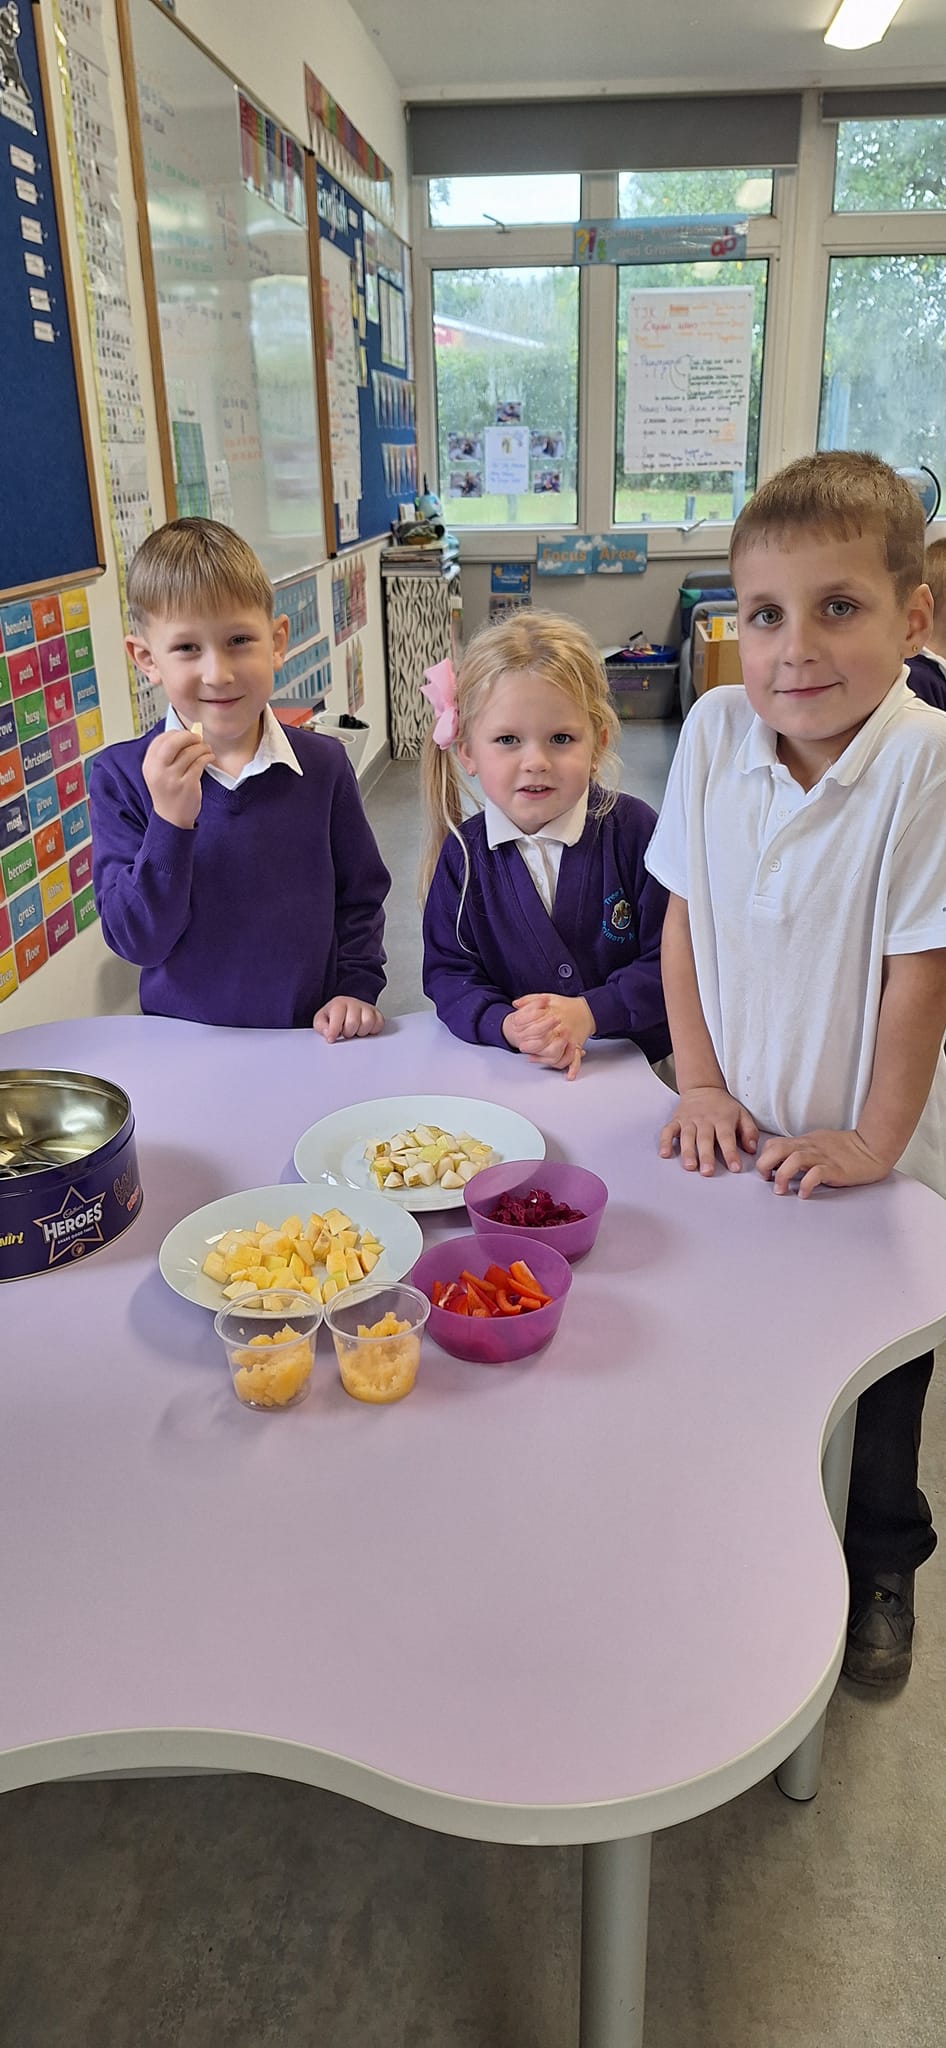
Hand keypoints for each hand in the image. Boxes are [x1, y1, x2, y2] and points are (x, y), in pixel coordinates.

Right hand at [143, 728, 213, 828]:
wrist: (171, 819)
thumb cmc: (168, 793)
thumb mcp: (159, 774)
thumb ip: (168, 755)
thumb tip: (187, 734)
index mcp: (149, 765)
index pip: (160, 740)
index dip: (175, 733)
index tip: (185, 735)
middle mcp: (158, 771)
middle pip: (173, 742)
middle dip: (188, 736)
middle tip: (197, 738)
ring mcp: (172, 778)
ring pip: (190, 752)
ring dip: (202, 747)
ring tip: (206, 749)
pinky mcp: (187, 785)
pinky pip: (200, 763)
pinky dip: (207, 757)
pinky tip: (209, 758)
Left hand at [312, 997, 383, 1042]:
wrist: (345, 1009)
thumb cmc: (333, 1016)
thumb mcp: (321, 1020)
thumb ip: (321, 1026)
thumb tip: (328, 1033)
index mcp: (338, 1004)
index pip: (337, 1018)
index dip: (334, 1031)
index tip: (331, 1039)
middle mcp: (353, 1003)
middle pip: (353, 1023)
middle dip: (348, 1032)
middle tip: (345, 1033)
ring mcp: (366, 1007)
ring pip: (368, 1022)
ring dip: (361, 1032)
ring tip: (355, 1031)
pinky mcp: (376, 1013)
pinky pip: (379, 1024)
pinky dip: (372, 1030)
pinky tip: (364, 1030)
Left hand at [508, 993, 593, 1081]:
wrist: (586, 1011)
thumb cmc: (566, 1005)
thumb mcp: (547, 998)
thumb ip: (530, 999)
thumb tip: (515, 1004)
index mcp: (556, 1020)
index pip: (539, 1031)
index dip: (528, 1036)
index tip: (520, 1040)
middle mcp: (564, 1032)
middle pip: (549, 1046)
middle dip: (536, 1051)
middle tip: (525, 1049)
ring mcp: (571, 1041)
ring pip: (560, 1056)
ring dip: (547, 1061)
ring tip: (533, 1058)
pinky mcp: (577, 1047)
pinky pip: (576, 1060)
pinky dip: (573, 1069)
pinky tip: (569, 1076)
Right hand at [659, 1087, 759, 1174]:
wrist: (703, 1087)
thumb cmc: (723, 1106)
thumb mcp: (742, 1114)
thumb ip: (749, 1132)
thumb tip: (752, 1149)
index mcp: (722, 1120)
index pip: (727, 1138)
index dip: (731, 1153)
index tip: (734, 1168)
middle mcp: (704, 1120)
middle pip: (705, 1139)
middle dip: (706, 1156)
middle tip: (707, 1172)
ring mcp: (689, 1120)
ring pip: (687, 1137)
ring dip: (687, 1152)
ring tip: (689, 1166)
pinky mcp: (676, 1120)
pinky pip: (668, 1130)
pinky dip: (665, 1142)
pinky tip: (665, 1154)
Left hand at [755, 1127, 891, 1198]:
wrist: (872, 1147)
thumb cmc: (846, 1148)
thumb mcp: (818, 1144)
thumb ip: (801, 1151)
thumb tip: (783, 1162)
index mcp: (804, 1142)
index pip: (774, 1143)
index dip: (764, 1157)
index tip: (765, 1172)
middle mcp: (809, 1147)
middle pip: (777, 1149)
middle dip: (765, 1164)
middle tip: (766, 1179)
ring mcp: (822, 1157)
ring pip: (794, 1159)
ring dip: (782, 1175)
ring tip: (780, 1190)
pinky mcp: (834, 1168)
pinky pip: (816, 1174)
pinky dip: (806, 1184)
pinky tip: (803, 1193)